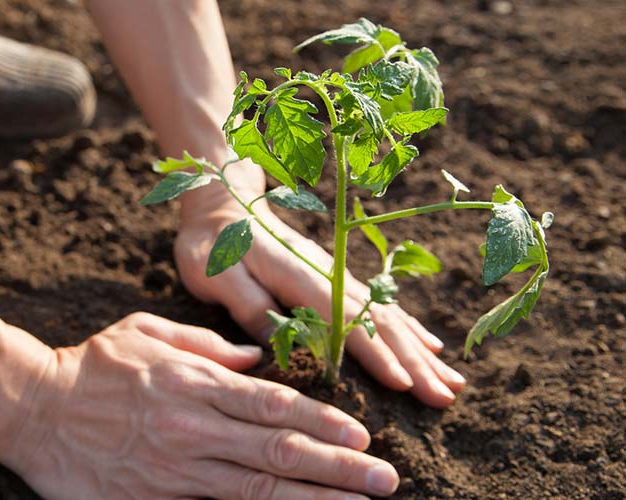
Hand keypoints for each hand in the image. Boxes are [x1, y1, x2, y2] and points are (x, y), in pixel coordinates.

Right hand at [9, 312, 398, 498]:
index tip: (361, 431)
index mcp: (196, 381)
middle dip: (338, 465)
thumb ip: (205, 344)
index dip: (322, 418)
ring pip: (259, 486)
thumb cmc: (92, 364)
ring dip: (315, 497)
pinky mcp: (159, 496)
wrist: (33, 408)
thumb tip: (255, 357)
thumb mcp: (146, 330)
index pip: (273, 403)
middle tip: (385, 479)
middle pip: (279, 448)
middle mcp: (195, 426)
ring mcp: (179, 467)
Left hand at [176, 180, 464, 408]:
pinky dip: (408, 328)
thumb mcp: (217, 275)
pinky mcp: (337, 278)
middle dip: (414, 361)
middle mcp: (329, 275)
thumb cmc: (214, 245)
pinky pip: (381, 305)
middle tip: (445, 397)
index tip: (405, 385)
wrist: (224, 206)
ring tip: (452, 381)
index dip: (376, 353)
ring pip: (388, 316)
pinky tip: (430, 347)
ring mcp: (337, 276)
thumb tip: (284, 346)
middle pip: (380, 321)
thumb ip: (250, 305)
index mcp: (300, 277)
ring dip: (420, 350)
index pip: (346, 320)